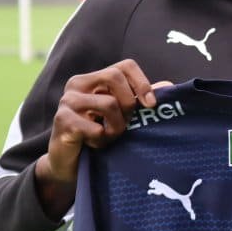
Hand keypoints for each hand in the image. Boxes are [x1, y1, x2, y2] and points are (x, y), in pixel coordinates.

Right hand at [34, 59, 166, 218]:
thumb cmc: (98, 136)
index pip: (125, 66)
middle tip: (125, 124)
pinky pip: (96, 127)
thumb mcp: (121, 116)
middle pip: (114, 77)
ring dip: (116, 127)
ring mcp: (68, 101)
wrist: (68, 164)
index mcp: (94, 79)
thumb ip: (140, 99)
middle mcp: (78, 84)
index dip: (142, 82)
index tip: (151, 105)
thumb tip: (169, 85)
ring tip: (108, 137)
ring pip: (109, 103)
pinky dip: (101, 140)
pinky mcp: (62, 120)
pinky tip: (94, 145)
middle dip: (128, 104)